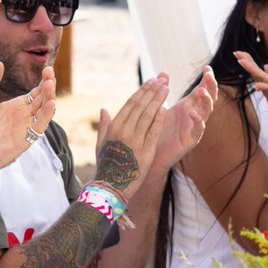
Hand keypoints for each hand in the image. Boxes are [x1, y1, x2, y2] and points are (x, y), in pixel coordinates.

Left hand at [0, 63, 57, 180]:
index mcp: (16, 106)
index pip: (36, 92)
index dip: (43, 81)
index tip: (47, 68)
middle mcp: (24, 116)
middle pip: (42, 99)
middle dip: (48, 86)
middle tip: (49, 72)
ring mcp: (25, 128)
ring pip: (44, 111)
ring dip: (49, 98)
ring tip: (50, 84)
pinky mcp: (25, 140)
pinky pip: (39, 127)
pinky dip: (45, 116)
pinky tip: (49, 104)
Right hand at [94, 77, 169, 200]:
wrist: (110, 187)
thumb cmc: (105, 166)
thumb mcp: (101, 144)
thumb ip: (104, 125)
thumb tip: (104, 109)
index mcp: (114, 127)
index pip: (130, 104)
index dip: (142, 91)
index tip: (150, 82)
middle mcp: (124, 131)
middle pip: (140, 106)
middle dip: (152, 91)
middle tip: (162, 80)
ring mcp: (135, 141)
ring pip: (148, 116)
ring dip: (158, 100)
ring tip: (166, 89)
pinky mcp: (145, 151)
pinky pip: (154, 132)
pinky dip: (159, 119)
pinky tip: (165, 108)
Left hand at [151, 67, 217, 172]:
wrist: (151, 153)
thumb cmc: (157, 129)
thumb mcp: (160, 106)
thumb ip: (163, 91)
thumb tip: (163, 73)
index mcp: (188, 106)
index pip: (203, 90)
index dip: (207, 79)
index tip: (207, 68)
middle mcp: (194, 115)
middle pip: (208, 99)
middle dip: (211, 87)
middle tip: (209, 76)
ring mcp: (194, 127)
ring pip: (206, 113)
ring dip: (206, 102)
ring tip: (202, 92)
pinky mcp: (190, 140)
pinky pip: (197, 130)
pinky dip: (197, 122)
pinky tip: (193, 113)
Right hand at [234, 51, 267, 137]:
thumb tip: (266, 65)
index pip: (257, 72)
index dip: (249, 62)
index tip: (239, 53)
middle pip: (256, 74)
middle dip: (247, 63)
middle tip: (236, 53)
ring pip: (262, 80)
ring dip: (252, 70)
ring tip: (242, 61)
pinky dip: (264, 87)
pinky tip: (256, 85)